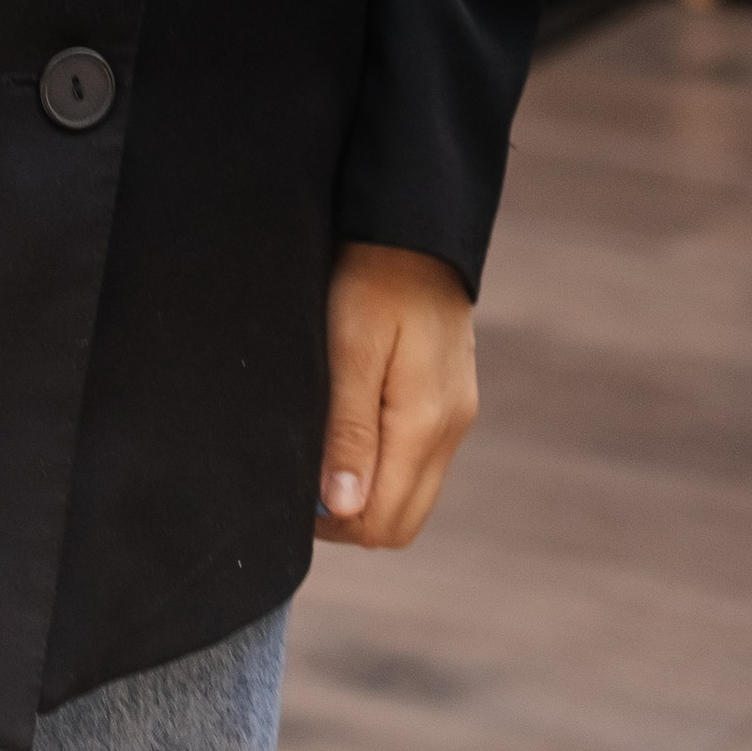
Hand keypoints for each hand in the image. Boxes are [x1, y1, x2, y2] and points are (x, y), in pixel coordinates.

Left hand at [315, 242, 477, 548]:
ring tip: (324, 452)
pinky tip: (353, 428)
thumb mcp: (350, 348)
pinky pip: (422, 461)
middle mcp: (450, 428)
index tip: (294, 495)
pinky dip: (388, 466)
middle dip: (353, 518)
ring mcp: (457, 415)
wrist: (416, 225)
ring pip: (414, 493)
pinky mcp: (453, 398)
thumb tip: (345, 509)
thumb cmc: (373, 276)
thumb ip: (349, 430)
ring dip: (370, 492)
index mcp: (425, 423)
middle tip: (306, 481)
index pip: (384, 521)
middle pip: (403, 521)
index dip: (336, 524)